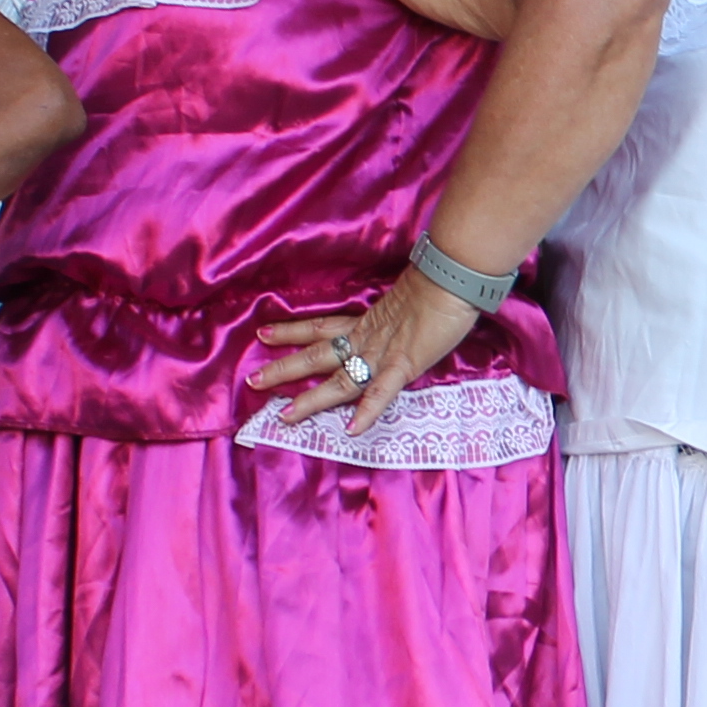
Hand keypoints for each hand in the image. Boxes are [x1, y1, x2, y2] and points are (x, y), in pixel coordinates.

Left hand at [251, 268, 483, 437]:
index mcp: (367, 322)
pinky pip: (381, 392)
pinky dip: (367, 411)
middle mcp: (367, 339)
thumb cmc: (437, 284)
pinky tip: (352, 430)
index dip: (292, 332)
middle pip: (317, 355)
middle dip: (285, 369)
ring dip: (311, 400)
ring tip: (284, 416)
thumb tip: (395, 318)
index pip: (322, 328)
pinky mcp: (403, 365)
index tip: (264, 333)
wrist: (452, 277)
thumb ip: (395, 315)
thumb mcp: (407, 299)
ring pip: (339, 379)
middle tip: (253, 380)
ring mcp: (383, 354)